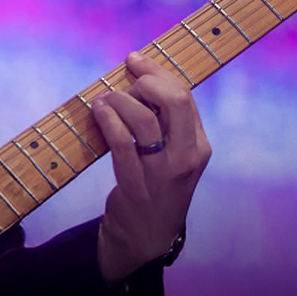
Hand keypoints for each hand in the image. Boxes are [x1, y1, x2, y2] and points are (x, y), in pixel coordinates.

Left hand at [91, 51, 210, 282]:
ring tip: (104, 98)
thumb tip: (138, 76)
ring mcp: (163, 172)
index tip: (135, 60)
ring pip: (144, 118)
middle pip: (175, 100)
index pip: (184, 94)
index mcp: (199, 144)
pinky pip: (121, 143)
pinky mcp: (136, 184)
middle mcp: (187, 156)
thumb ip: (164, 120)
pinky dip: (107, 119)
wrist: (146, 235)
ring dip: (119, 99)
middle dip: (146, 79)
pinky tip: (97, 110)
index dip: (157, 72)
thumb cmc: (155, 184)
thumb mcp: (172, 152)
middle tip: (126, 80)